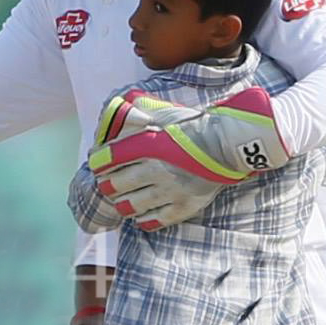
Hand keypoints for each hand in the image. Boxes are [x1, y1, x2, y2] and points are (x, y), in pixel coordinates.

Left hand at [86, 86, 286, 228]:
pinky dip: (143, 219)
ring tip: (123, 201)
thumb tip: (122, 104)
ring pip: (131, 206)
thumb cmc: (195, 128)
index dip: (97, 162)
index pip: (108, 157)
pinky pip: (154, 220)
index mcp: (149, 146)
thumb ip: (142, 111)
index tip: (97, 162)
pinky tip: (141, 215)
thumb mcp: (166, 115)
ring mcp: (170, 191)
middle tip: (107, 184)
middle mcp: (157, 170)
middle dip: (107, 185)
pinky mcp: (184, 206)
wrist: (228, 145)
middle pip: (115, 185)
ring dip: (122, 204)